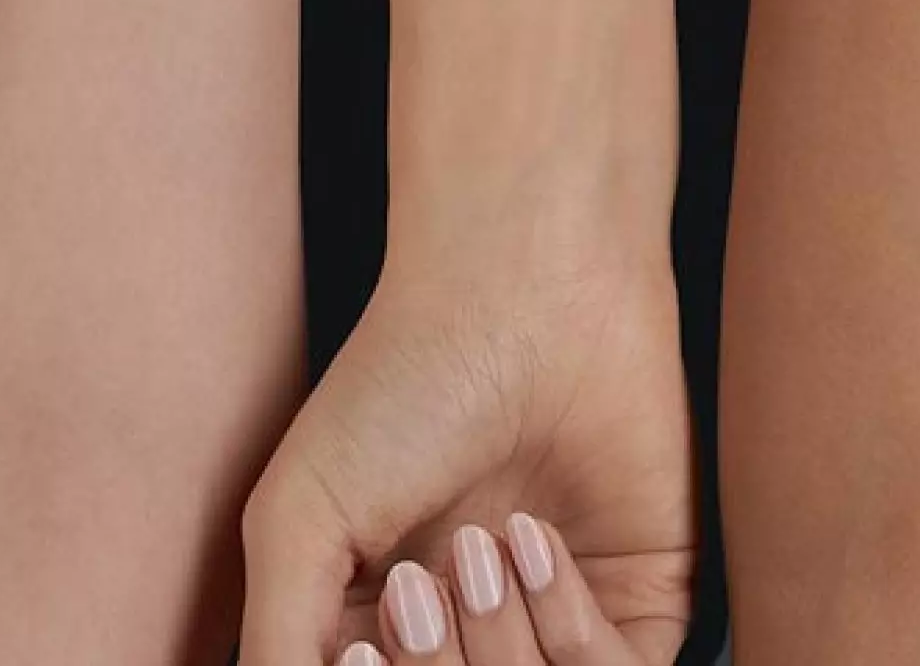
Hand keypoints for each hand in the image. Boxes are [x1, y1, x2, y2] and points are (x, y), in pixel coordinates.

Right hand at [239, 250, 694, 665]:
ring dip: (500, 649)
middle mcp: (471, 640)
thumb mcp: (299, 519)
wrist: (525, 290)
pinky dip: (570, 633)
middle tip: (421, 579)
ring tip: (483, 539)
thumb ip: (277, 648)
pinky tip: (537, 539)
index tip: (362, 644)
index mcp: (384, 630)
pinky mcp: (642, 609)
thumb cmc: (405, 379)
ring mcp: (557, 628)